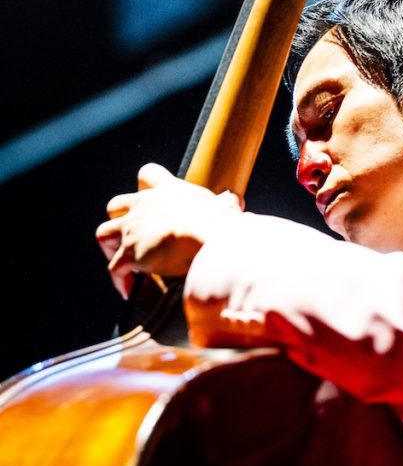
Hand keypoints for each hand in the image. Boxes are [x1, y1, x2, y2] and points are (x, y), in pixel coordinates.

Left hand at [95, 162, 242, 297]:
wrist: (205, 235)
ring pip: (104, 233)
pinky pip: (114, 269)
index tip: (152, 200)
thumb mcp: (225, 206)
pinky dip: (119, 280)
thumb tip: (235, 202)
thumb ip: (226, 203)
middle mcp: (144, 205)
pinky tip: (129, 291)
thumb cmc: (218, 220)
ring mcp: (133, 228)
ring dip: (110, 248)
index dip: (146, 185)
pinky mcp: (129, 252)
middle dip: (119, 219)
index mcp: (167, 190)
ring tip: (124, 263)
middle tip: (133, 235)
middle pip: (115, 204)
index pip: (148, 173)